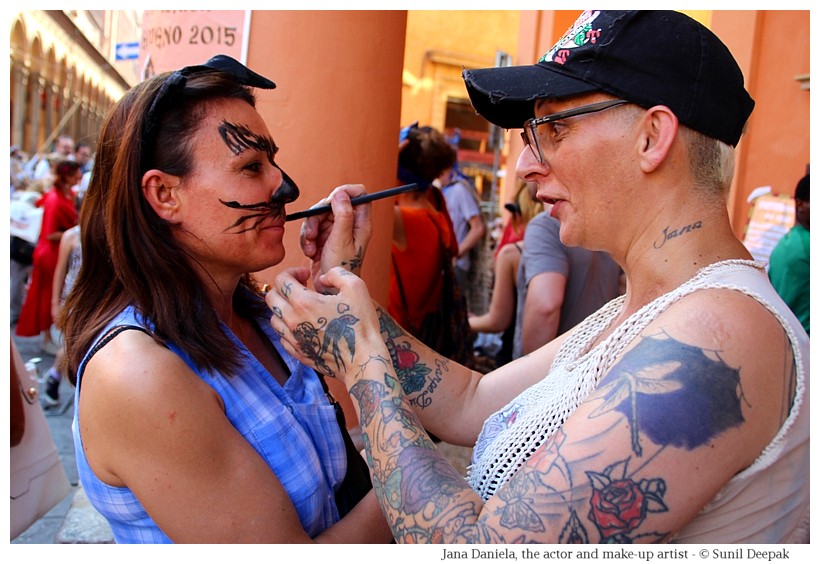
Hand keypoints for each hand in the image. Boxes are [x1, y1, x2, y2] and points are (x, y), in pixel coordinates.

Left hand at [266, 266, 380, 386]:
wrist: (362, 360)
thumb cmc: (361, 323)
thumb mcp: (356, 287)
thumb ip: (336, 274)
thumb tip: (322, 278)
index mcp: (304, 302)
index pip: (280, 280)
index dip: (291, 272)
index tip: (305, 275)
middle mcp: (292, 321)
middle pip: (270, 298)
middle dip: (282, 288)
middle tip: (300, 288)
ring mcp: (293, 339)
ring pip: (273, 318)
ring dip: (283, 308)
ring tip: (301, 308)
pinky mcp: (298, 353)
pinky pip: (282, 337)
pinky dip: (288, 328)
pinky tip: (304, 326)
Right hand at [298, 184, 370, 293]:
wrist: (328, 291)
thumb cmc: (341, 268)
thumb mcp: (341, 240)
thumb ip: (343, 215)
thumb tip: (341, 193)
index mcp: (361, 223)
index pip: (359, 194)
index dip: (346, 191)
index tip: (332, 199)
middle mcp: (349, 224)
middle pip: (332, 203)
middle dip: (318, 216)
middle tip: (313, 233)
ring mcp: (335, 230)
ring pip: (318, 215)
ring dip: (309, 230)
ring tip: (311, 247)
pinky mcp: (322, 237)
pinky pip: (310, 228)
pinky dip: (307, 239)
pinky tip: (310, 253)